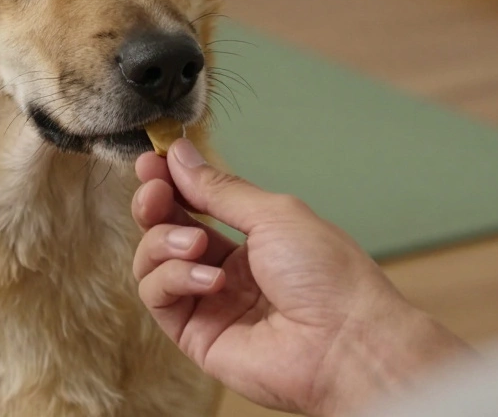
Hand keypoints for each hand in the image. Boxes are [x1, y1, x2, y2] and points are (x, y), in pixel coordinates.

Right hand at [132, 139, 467, 415]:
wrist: (346, 341)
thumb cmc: (328, 277)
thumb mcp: (274, 214)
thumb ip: (219, 189)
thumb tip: (181, 155)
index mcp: (250, 240)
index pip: (194, 205)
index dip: (170, 182)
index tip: (152, 160)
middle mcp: (224, 270)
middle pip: (165, 230)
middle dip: (155, 204)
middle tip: (156, 191)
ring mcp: (208, 303)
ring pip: (153, 261)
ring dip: (164, 241)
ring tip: (197, 243)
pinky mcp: (194, 335)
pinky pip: (157, 297)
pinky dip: (174, 278)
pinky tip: (210, 279)